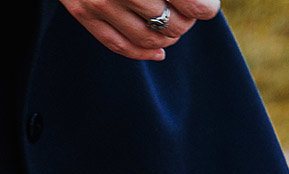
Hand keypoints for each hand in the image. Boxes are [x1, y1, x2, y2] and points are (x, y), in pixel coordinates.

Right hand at [59, 0, 220, 59]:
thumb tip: (205, 6)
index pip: (195, 6)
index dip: (206, 8)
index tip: (205, 6)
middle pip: (175, 25)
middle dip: (186, 21)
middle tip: (183, 9)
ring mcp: (100, 1)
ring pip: (151, 40)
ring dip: (168, 36)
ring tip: (169, 20)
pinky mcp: (82, 11)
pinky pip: (119, 45)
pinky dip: (145, 52)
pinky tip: (159, 50)